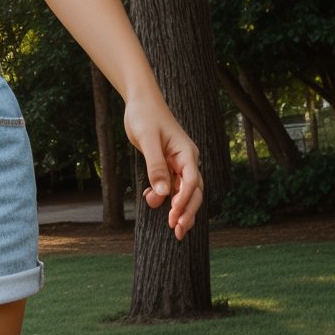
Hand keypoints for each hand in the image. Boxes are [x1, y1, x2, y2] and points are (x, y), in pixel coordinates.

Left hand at [123, 98, 203, 240]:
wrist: (141, 102)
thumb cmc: (145, 116)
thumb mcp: (148, 140)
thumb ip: (156, 166)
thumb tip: (163, 193)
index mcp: (187, 153)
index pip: (192, 181)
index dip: (184, 200)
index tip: (174, 215)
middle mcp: (187, 160)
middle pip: (194, 191)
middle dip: (187, 212)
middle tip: (177, 231)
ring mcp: (179, 163)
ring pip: (184, 192)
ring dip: (178, 208)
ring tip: (170, 226)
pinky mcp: (169, 165)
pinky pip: (171, 185)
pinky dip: (164, 196)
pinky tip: (150, 199)